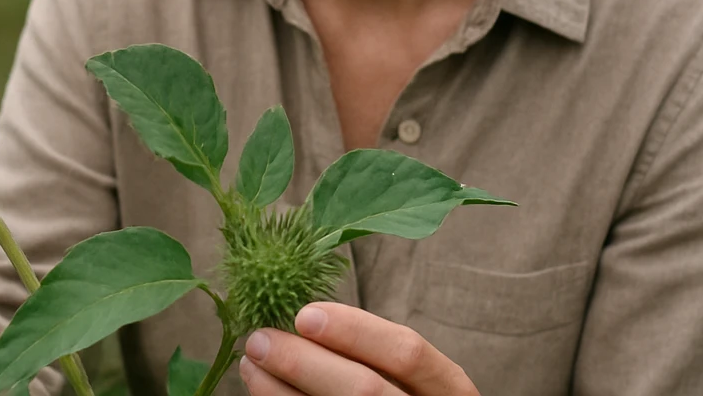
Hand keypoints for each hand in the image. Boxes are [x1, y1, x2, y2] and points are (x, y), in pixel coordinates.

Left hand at [239, 303, 479, 395]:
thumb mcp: (410, 380)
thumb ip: (373, 354)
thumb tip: (305, 321)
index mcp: (450, 390)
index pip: (407, 353)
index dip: (355, 330)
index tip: (305, 314)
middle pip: (364, 390)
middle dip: (304, 362)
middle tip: (260, 339)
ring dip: (282, 391)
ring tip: (252, 365)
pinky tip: (265, 395)